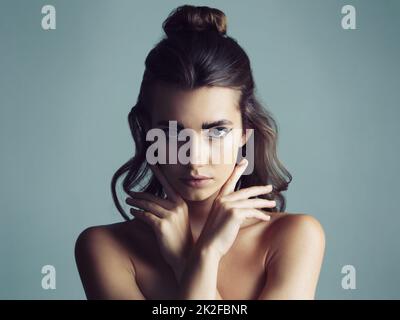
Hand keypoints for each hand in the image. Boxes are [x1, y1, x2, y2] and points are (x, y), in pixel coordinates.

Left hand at [125, 164, 192, 281]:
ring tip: (128, 201)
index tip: (151, 161)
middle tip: (130, 192)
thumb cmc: (180, 238)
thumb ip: (170, 208)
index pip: (167, 184)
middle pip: (153, 196)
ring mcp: (170, 216)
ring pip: (147, 205)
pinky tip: (132, 212)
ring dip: (135, 202)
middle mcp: (177, 207)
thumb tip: (155, 201)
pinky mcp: (161, 226)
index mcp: (181, 203)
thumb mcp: (180, 219)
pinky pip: (145, 216)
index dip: (158, 172)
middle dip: (139, 194)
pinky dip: (137, 213)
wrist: (185, 257)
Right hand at [195, 158, 275, 258]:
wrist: (208, 247)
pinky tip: (266, 218)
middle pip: (246, 191)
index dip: (237, 171)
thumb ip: (230, 211)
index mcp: (218, 200)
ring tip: (272, 204)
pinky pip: (252, 212)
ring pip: (251, 202)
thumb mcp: (221, 219)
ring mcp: (228, 206)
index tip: (244, 161)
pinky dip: (260, 215)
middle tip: (269, 187)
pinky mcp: (234, 213)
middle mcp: (223, 200)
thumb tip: (245, 210)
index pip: (229, 182)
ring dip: (264, 203)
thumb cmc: (215, 236)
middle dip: (259, 189)